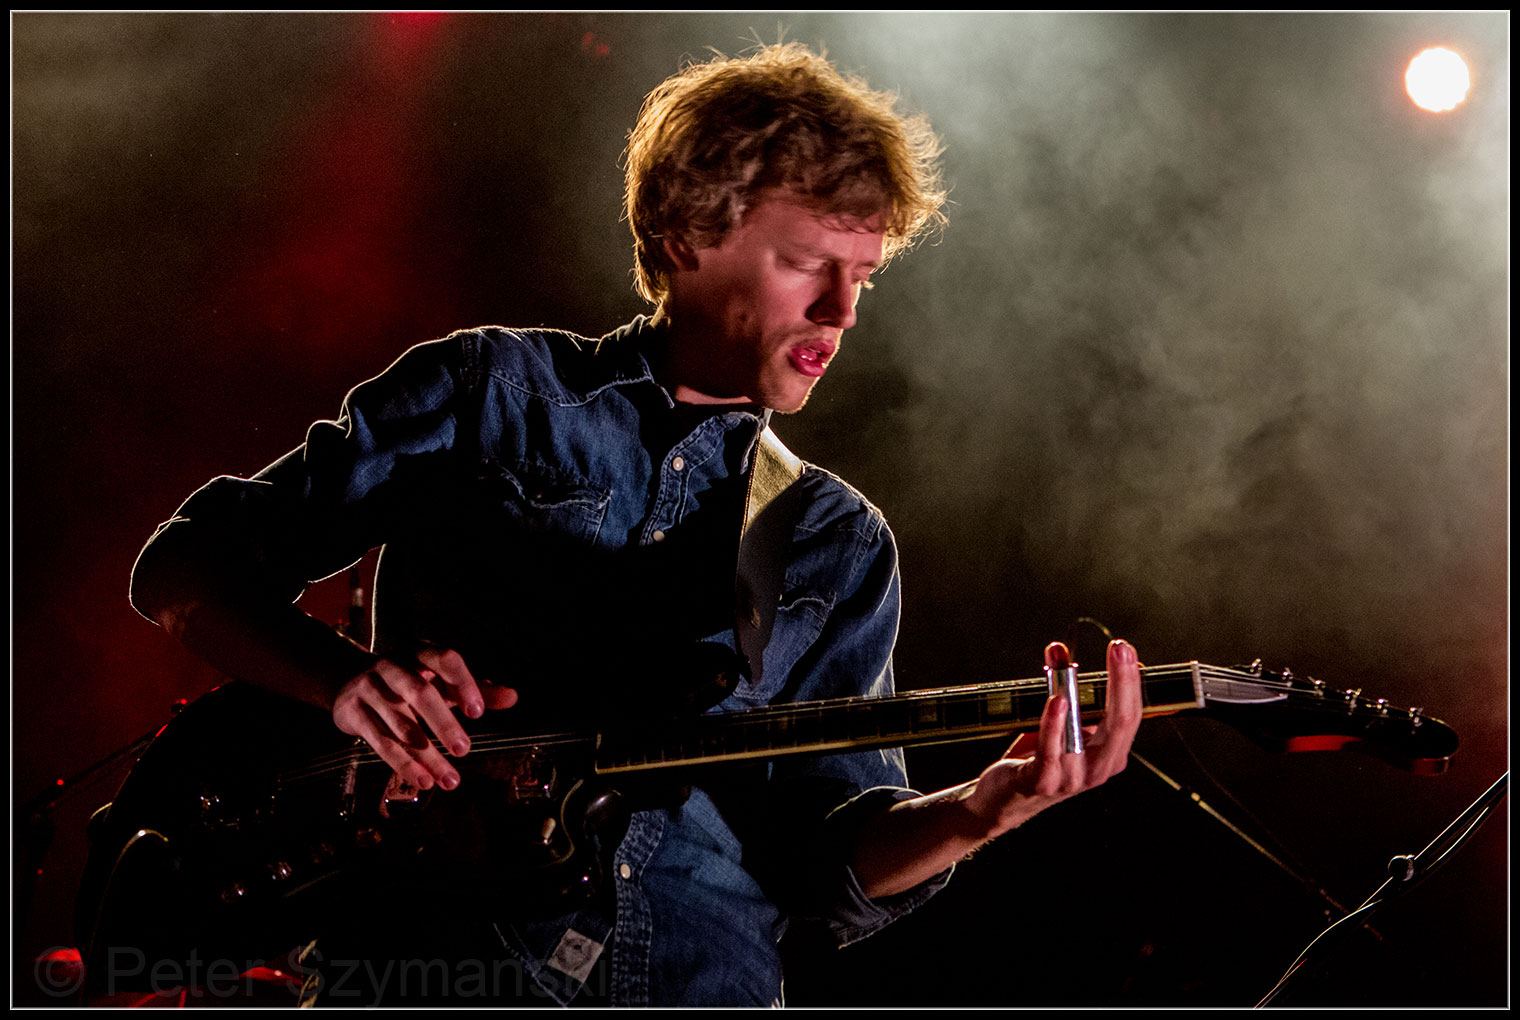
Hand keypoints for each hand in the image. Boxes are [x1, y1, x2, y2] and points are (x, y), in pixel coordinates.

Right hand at [331, 645, 516, 790]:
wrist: (350, 681)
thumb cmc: (412, 681)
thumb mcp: (442, 680)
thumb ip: (477, 689)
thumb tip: (513, 697)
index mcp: (421, 652)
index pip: (446, 660)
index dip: (463, 684)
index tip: (478, 713)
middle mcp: (393, 666)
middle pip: (420, 693)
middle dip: (443, 723)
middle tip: (464, 750)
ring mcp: (369, 687)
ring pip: (400, 725)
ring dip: (426, 754)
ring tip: (450, 779)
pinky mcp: (352, 711)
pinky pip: (380, 741)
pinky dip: (403, 764)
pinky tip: (423, 780)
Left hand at [963, 638, 1141, 836]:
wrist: (1004, 799)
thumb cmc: (1037, 758)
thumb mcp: (1058, 724)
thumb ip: (1062, 690)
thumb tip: (1060, 650)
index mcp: (1110, 754)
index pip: (1132, 714)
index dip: (1130, 680)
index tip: (1123, 647)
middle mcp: (1099, 769)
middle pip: (1121, 723)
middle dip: (1122, 682)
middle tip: (1119, 648)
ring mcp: (1073, 779)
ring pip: (1083, 735)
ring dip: (1076, 696)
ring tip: (1073, 669)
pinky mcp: (1043, 783)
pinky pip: (1052, 752)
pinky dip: (1054, 724)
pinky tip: (1056, 701)